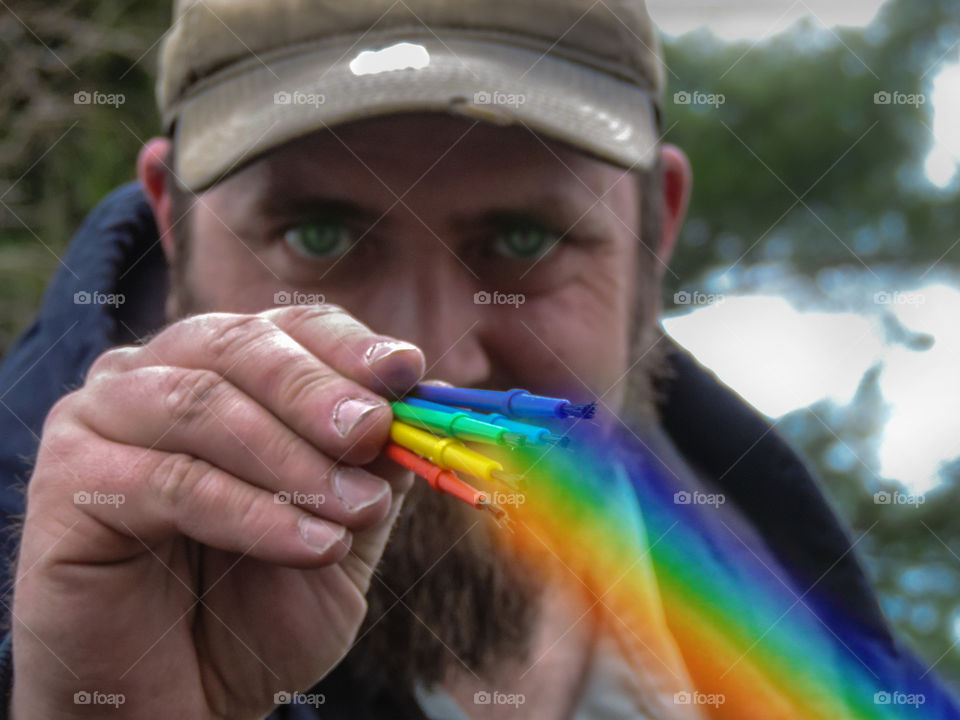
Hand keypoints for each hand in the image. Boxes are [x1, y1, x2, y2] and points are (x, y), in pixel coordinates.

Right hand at [10, 305, 423, 718]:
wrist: (182, 698)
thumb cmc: (259, 605)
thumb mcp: (341, 525)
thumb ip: (373, 462)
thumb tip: (426, 399)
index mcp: (222, 369)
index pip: (287, 328)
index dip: (348, 345)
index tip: (405, 371)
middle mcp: (155, 375)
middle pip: (239, 346)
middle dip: (318, 391)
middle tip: (373, 432)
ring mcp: (103, 419)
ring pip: (203, 405)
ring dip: (292, 460)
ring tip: (355, 508)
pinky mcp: (68, 480)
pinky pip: (172, 482)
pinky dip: (254, 514)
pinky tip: (312, 548)